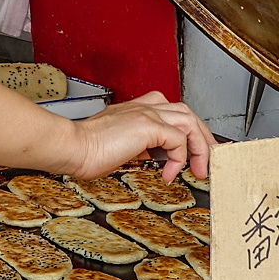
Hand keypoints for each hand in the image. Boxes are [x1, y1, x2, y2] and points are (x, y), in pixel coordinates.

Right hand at [64, 92, 214, 182]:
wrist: (72, 146)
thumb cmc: (86, 148)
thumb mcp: (119, 145)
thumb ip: (137, 144)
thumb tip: (151, 155)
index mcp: (137, 109)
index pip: (174, 113)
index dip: (188, 132)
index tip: (193, 152)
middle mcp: (145, 106)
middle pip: (188, 114)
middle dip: (202, 138)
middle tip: (206, 160)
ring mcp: (147, 112)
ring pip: (189, 123)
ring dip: (198, 148)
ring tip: (196, 169)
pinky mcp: (148, 125)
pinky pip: (178, 141)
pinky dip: (178, 159)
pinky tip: (167, 174)